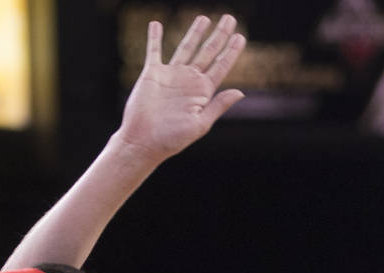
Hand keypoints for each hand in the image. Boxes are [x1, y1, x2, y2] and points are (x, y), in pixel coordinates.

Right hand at [115, 16, 245, 163]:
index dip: (231, 51)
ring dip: (195, 32)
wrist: (142, 142)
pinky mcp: (152, 75)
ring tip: (204, 18)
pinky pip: (154, 51)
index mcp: (203, 92)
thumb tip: (240, 92)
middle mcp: (189, 81)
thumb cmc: (171, 140)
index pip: (221, 66)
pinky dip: (154, 38)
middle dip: (219, 35)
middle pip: (208, 52)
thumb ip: (218, 106)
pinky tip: (155, 24)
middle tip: (229, 18)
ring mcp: (170, 76)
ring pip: (186, 47)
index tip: (240, 37)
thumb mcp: (199, 125)